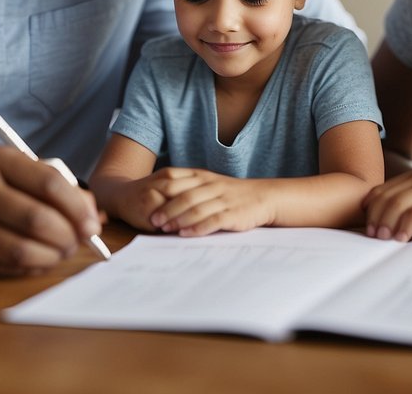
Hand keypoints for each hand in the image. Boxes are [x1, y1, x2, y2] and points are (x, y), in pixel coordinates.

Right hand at [0, 145, 102, 275]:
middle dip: (68, 236)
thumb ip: (52, 185)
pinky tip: (37, 260)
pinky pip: (4, 267)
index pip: (50, 184)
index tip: (92, 222)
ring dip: (51, 257)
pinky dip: (30, 268)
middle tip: (78, 242)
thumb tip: (94, 213)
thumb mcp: (9, 170)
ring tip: (60, 252)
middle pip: (37, 220)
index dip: (78, 207)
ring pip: (21, 250)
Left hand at [146, 168, 274, 236]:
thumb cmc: (232, 194)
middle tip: (152, 220)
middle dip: (166, 209)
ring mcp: (223, 200)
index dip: (161, 193)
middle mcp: (212, 186)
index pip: (178, 182)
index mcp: (203, 177)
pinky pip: (212, 221)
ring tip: (165, 229)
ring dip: (179, 219)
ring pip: (196, 208)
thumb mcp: (210, 184)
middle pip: (184, 196)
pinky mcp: (233, 214)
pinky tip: (185, 234)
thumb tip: (164, 200)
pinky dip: (197, 228)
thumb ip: (190, 188)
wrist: (264, 197)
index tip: (147, 205)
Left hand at [363, 166, 411, 242]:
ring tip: (381, 240)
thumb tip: (399, 223)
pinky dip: (403, 228)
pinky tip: (400, 240)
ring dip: (385, 223)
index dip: (372, 206)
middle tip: (371, 236)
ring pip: (396, 204)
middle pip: (386, 195)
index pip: (386, 188)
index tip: (367, 223)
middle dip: (374, 216)